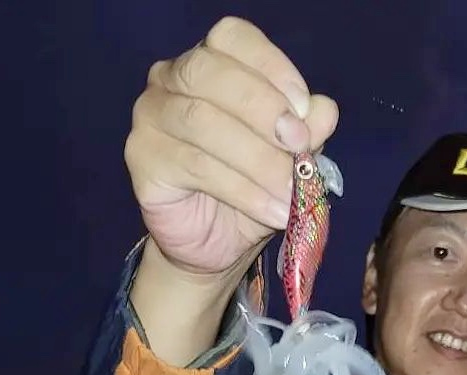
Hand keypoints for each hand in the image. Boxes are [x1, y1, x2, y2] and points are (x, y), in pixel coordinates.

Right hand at [124, 17, 338, 276]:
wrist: (216, 244)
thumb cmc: (250, 190)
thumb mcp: (290, 160)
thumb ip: (307, 131)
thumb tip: (323, 112)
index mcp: (211, 63)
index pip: (232, 38)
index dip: (271, 66)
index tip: (304, 108)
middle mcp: (171, 78)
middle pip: (210, 72)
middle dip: (263, 109)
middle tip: (299, 148)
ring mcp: (150, 116)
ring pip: (203, 122)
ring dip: (259, 160)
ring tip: (292, 192)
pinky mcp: (142, 159)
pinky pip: (195, 166)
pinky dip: (243, 190)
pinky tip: (271, 210)